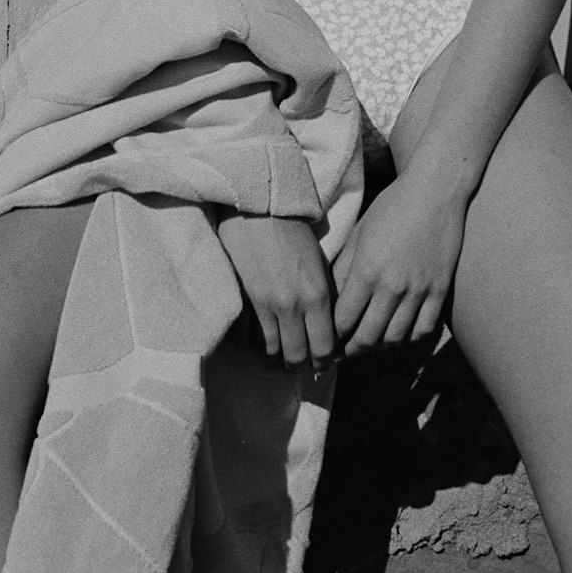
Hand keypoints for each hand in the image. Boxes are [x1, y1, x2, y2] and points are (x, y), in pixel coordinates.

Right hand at [215, 213, 337, 368]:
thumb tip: (327, 326)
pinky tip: (256, 339)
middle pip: (298, 356)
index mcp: (318, 296)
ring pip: (272, 351)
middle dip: (298, 366)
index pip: (325, 348)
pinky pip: (249, 337)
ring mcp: (267, 304)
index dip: (324, 362)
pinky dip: (253, 343)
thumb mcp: (319, 263)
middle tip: (297, 365)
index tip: (320, 364)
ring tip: (276, 356)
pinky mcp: (244, 298)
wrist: (258, 206)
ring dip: (275, 357)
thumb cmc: (292, 229)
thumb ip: (325, 296)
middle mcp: (295, 306)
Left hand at [331, 175, 466, 354]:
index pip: (343, 319)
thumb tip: (329, 297)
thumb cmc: (391, 207)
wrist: (434, 192)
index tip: (325, 341)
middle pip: (368, 336)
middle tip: (343, 354)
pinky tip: (399, 336)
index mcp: (366, 269)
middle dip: (352, 350)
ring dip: (379, 348)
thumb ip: (343, 267)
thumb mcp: (359, 233)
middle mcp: (392, 286)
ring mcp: (419, 290)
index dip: (332, 337)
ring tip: (368, 346)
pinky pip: (424, 329)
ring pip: (396, 338)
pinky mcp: (440, 291)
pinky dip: (410, 340)